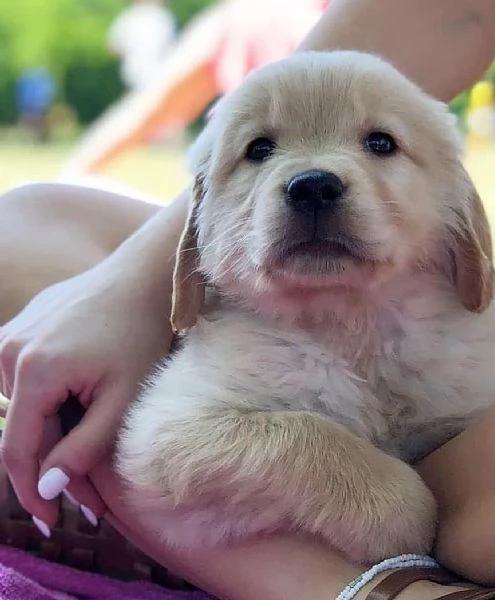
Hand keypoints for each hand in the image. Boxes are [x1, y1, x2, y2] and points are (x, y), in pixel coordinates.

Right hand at [0, 263, 172, 531]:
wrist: (144, 276)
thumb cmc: (141, 333)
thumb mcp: (123, 398)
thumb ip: (84, 446)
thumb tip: (46, 486)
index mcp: (31, 371)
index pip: (16, 451)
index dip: (30, 493)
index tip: (51, 522)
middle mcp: (8, 351)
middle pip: (22, 429)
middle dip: (54, 465)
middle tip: (92, 498)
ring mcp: (12, 334)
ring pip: (24, 406)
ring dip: (53, 431)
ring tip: (94, 443)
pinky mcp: (22, 327)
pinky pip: (26, 378)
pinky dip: (50, 401)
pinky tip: (82, 403)